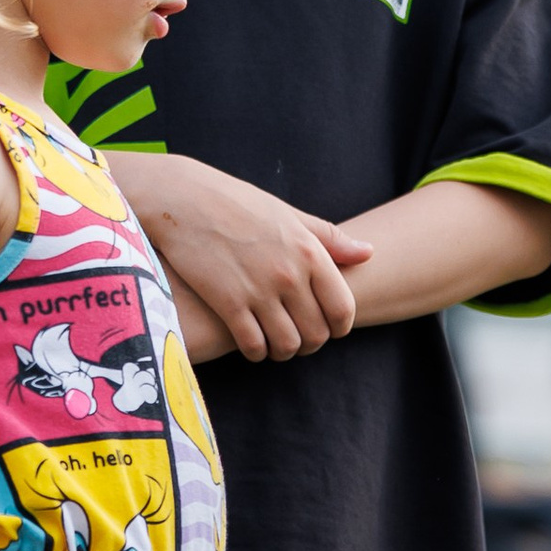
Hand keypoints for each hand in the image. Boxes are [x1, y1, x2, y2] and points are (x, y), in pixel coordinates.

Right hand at [111, 153, 372, 360]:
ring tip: (277, 346)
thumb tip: (369, 252)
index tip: (329, 328)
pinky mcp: (228, 303)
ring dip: (284, 351)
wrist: (182, 198)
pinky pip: (254, 345)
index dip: (339, 327)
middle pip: (317, 332)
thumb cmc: (237, 203)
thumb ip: (329, 238)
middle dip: (312, 343)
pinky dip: (257, 352)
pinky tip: (252, 345)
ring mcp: (258, 291)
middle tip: (300, 341)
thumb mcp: (287, 214)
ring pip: (287, 344)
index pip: (342, 307)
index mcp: (309, 252)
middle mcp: (289, 274)